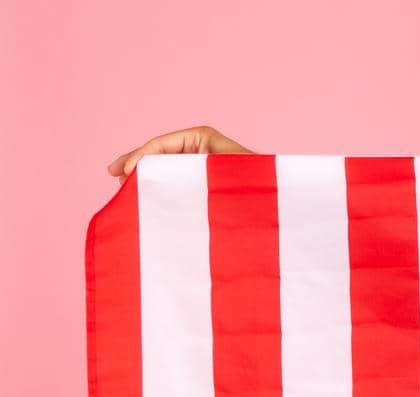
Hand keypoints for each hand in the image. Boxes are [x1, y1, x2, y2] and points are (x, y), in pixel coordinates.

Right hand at [106, 126, 253, 184]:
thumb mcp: (216, 173)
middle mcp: (202, 147)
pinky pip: (178, 181)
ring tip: (125, 187)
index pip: (162, 143)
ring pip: (167, 168)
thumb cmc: (255, 187)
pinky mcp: (205, 183)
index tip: (122, 172)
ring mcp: (203, 164)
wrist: (275, 207)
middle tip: (113, 174)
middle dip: (137, 163)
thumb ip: (181, 168)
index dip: (140, 156)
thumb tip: (144, 171)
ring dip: (147, 177)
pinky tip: (147, 196)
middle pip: (161, 153)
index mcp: (204, 137)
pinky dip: (161, 187)